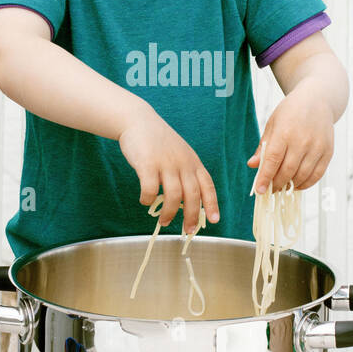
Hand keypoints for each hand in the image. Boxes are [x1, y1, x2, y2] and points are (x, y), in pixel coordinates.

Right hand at [117, 102, 219, 233]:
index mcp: (193, 162)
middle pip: (193, 195)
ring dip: (170, 213)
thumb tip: (186, 203)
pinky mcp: (147, 164)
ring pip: (173, 196)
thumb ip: (185, 174)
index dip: (212, 204)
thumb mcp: (180, 154)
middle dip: (192, 216)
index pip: (208, 186)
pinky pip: (150, 189)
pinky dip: (148, 199)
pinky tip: (145, 201)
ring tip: (164, 222)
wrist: (138, 120)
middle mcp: (182, 163)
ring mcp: (165, 163)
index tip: (214, 220)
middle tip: (188, 231)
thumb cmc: (159, 142)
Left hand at [248, 86, 334, 193]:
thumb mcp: (273, 124)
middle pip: (288, 171)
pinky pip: (317, 174)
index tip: (259, 191)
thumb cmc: (291, 112)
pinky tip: (297, 184)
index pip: (273, 160)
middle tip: (270, 189)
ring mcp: (317, 147)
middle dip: (277, 184)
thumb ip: (264, 147)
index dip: (265, 178)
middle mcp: (302, 140)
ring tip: (283, 187)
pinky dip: (307, 183)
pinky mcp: (328, 151)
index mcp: (284, 132)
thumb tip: (252, 165)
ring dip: (291, 185)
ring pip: (303, 175)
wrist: (318, 100)